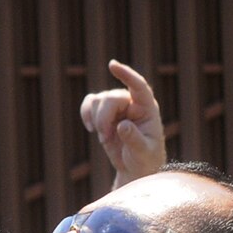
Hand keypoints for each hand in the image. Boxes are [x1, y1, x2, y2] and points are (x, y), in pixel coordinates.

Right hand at [79, 59, 166, 186]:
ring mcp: (117, 107)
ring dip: (96, 120)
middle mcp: (132, 103)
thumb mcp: (143, 152)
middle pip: (110, 98)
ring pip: (98, 100)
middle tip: (104, 139)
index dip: (126, 75)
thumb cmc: (145, 159)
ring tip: (104, 139)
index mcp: (147, 108)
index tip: (112, 65)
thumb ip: (134, 139)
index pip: (138, 86)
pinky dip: (85, 113)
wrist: (136, 167)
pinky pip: (89, 103)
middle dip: (103, 118)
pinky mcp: (104, 113)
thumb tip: (122, 125)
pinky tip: (90, 128)